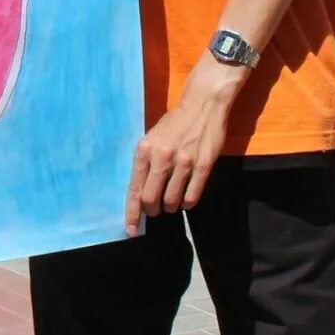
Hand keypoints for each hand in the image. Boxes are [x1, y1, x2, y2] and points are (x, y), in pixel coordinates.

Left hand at [126, 56, 247, 234]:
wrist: (202, 104)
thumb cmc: (174, 123)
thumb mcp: (152, 138)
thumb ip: (146, 162)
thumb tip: (140, 191)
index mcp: (144, 150)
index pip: (134, 189)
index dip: (132, 212)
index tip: (131, 230)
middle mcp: (161, 157)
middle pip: (151, 199)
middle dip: (153, 211)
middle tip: (157, 210)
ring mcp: (183, 162)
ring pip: (172, 201)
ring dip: (171, 207)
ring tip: (172, 204)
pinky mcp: (202, 166)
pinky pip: (192, 196)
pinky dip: (187, 203)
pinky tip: (186, 200)